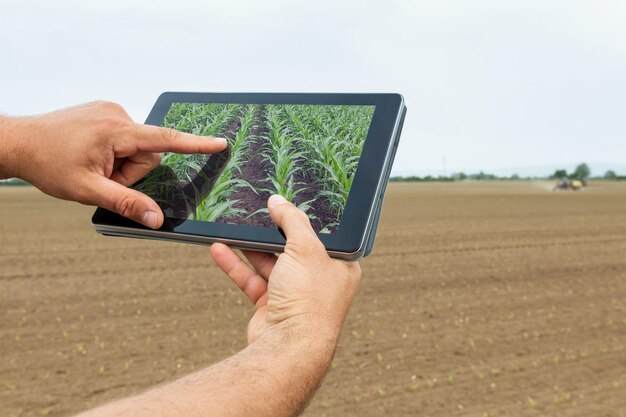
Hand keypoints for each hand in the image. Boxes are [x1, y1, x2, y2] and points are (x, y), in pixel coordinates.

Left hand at [4, 101, 225, 227]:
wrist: (18, 142)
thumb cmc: (48, 164)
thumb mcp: (87, 190)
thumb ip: (126, 203)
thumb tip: (156, 219)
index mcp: (115, 130)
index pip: (164, 139)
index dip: (195, 145)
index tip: (220, 143)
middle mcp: (117, 114)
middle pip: (148, 152)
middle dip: (132, 171)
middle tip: (103, 177)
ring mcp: (110, 110)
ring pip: (137, 147)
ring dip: (122, 163)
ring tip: (94, 166)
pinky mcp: (105, 112)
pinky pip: (125, 137)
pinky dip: (116, 151)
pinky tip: (92, 154)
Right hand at [210, 194, 360, 344]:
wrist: (288, 348)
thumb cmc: (309, 300)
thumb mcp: (305, 248)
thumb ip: (292, 220)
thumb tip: (279, 201)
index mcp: (340, 267)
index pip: (323, 236)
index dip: (306, 220)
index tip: (288, 204)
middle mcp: (318, 281)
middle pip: (293, 248)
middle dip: (274, 232)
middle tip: (257, 212)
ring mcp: (294, 294)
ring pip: (269, 263)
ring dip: (250, 247)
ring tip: (233, 227)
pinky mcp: (271, 306)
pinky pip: (252, 279)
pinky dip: (236, 265)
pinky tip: (220, 248)